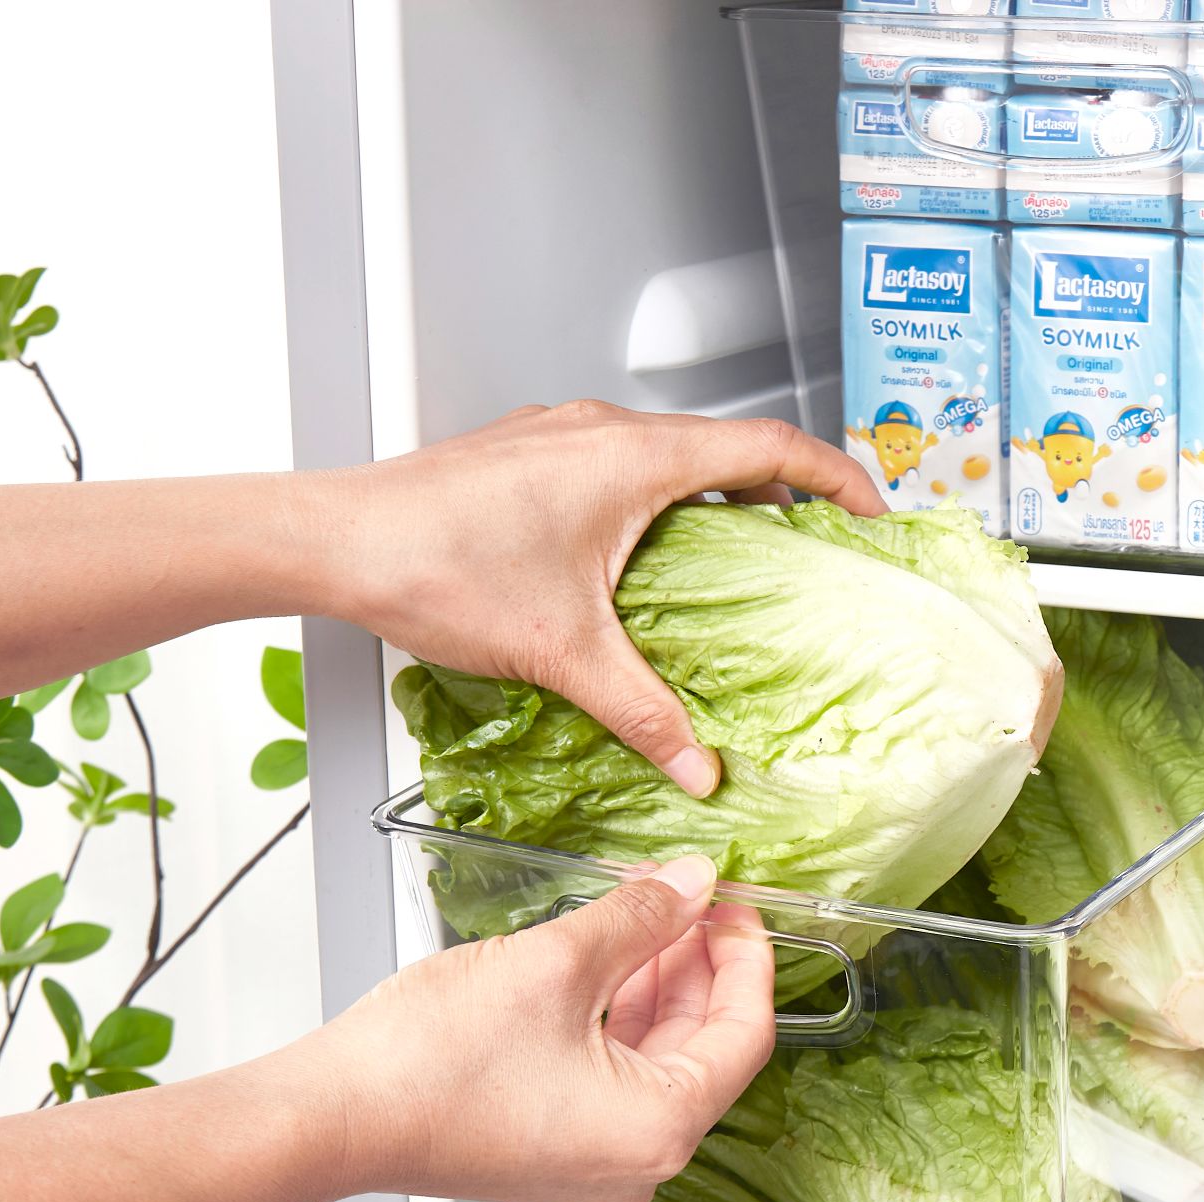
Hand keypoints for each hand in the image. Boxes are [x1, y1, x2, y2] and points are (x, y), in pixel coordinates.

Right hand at [306, 853, 775, 1201]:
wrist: (334, 1116)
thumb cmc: (430, 1064)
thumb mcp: (558, 962)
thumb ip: (641, 918)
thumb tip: (690, 886)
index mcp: (662, 1129)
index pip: (744, 1034)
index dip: (747, 958)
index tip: (737, 906)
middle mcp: (640, 1163)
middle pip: (702, 1048)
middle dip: (696, 966)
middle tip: (689, 899)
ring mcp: (596, 1164)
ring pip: (655, 1061)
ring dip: (654, 985)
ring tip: (645, 916)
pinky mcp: (555, 1152)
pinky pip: (613, 1080)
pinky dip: (616, 1020)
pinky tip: (605, 962)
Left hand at [315, 402, 885, 796]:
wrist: (332, 539)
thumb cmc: (433, 564)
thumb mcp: (563, 651)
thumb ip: (644, 713)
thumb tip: (698, 767)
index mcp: (634, 458)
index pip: (769, 445)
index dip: (835, 475)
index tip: (871, 510)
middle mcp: (602, 433)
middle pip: (726, 445)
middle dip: (784, 491)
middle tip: (819, 541)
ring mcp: (561, 439)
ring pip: (670, 455)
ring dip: (718, 496)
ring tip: (744, 554)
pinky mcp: (528, 458)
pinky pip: (622, 467)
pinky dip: (661, 501)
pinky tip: (647, 562)